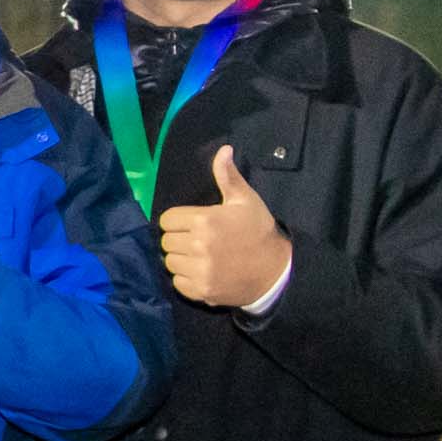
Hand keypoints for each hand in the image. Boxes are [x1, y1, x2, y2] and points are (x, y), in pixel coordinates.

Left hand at [162, 147, 296, 312]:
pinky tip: (202, 272)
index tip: (194, 223)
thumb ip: (228, 176)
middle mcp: (198, 245)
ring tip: (200, 256)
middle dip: (179, 238)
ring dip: (180, 259)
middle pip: (166, 241)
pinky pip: (177, 282)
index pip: (167, 219)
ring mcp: (199, 270)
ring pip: (170, 262)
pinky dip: (186, 278)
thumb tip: (223, 149)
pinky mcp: (201, 291)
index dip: (179, 220)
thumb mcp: (245, 200)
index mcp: (205, 220)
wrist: (275, 271)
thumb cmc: (259, 231)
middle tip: (198, 240)